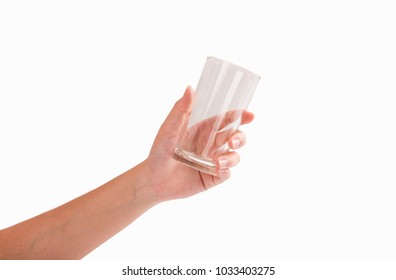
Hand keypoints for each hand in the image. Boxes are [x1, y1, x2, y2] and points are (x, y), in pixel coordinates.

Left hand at [143, 86, 253, 201]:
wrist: (153, 179)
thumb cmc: (159, 151)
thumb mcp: (169, 128)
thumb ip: (180, 110)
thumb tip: (190, 87)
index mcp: (204, 130)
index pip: (227, 120)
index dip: (240, 116)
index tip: (250, 115)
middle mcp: (211, 145)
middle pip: (236, 137)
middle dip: (240, 138)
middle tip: (232, 141)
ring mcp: (213, 161)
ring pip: (234, 156)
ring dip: (232, 157)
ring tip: (218, 162)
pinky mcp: (211, 177)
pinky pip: (226, 174)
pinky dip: (226, 171)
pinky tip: (218, 169)